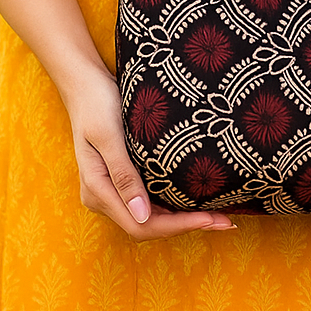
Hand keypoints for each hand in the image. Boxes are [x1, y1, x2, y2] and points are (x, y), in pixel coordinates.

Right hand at [67, 68, 235, 240]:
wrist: (85, 84)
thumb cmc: (97, 104)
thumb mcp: (109, 135)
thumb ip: (123, 174)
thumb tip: (142, 215)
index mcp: (96, 190)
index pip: (140, 224)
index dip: (176, 226)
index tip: (208, 219)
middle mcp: (103, 197)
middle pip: (148, 226)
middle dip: (186, 226)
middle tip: (225, 222)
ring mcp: (112, 191)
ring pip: (150, 218)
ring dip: (182, 219)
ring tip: (218, 216)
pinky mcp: (122, 180)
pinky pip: (150, 202)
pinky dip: (173, 206)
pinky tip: (195, 202)